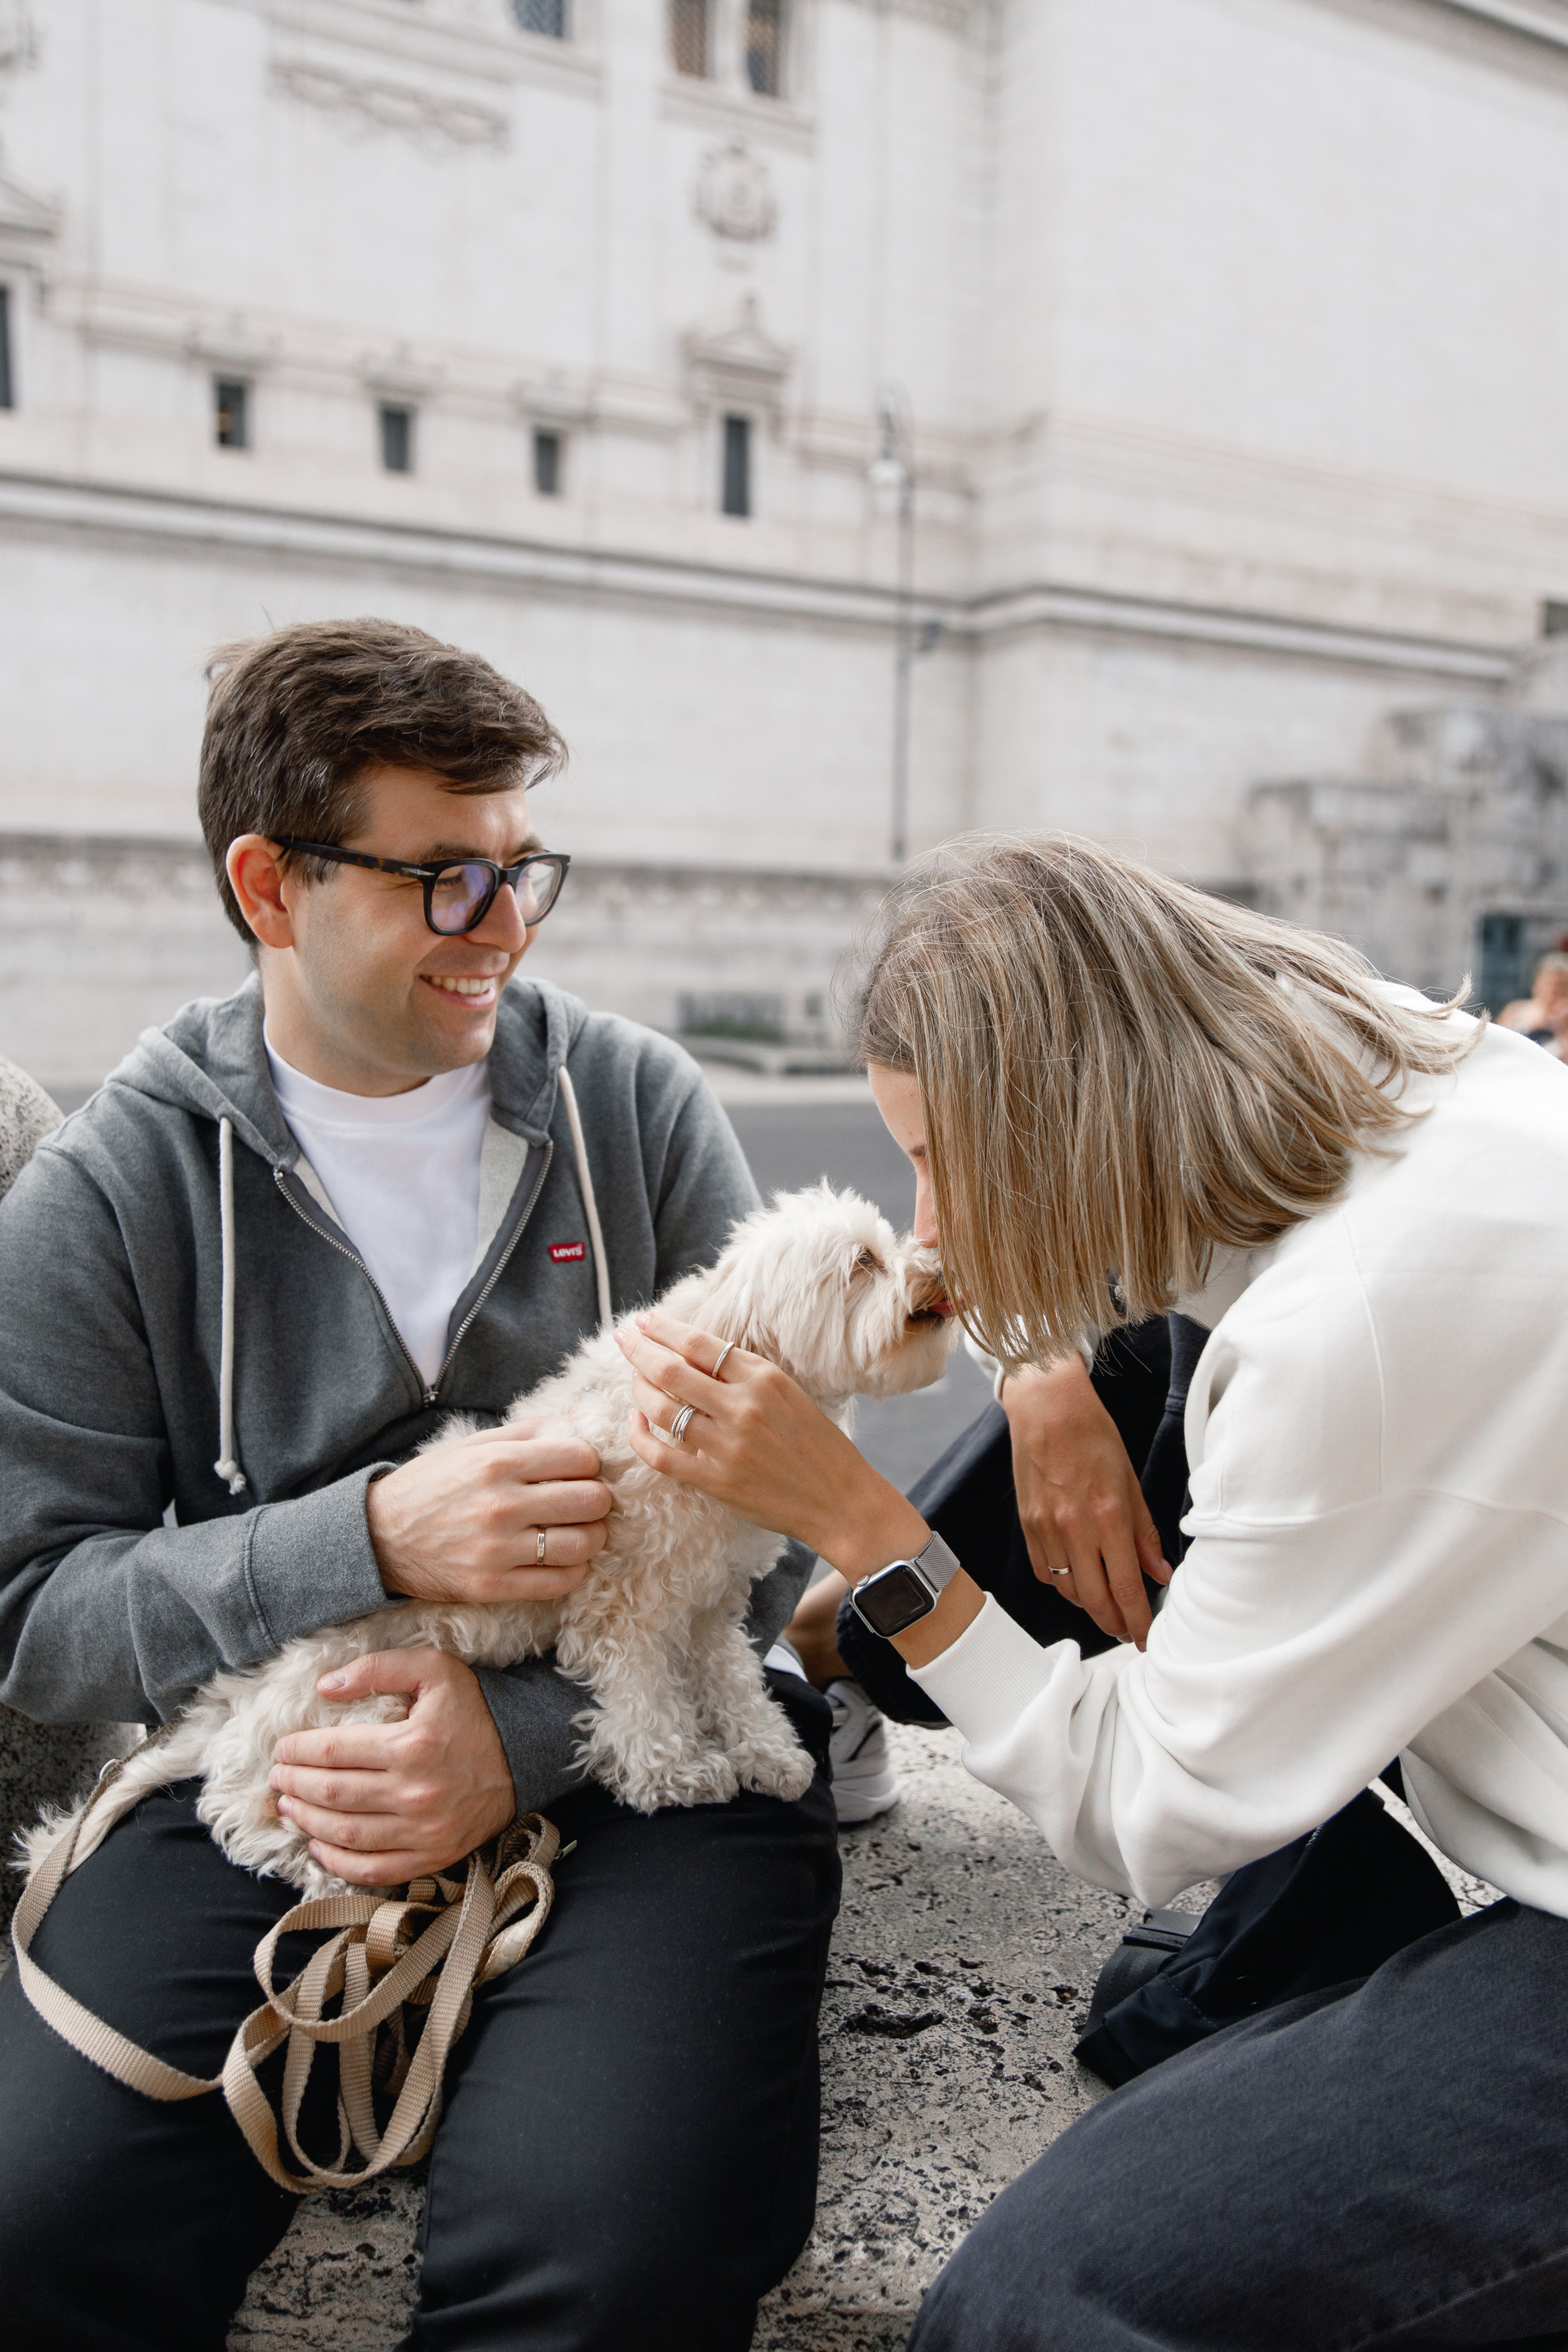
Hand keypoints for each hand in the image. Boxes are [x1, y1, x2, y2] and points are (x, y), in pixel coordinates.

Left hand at [270, 1647, 514, 1885]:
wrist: (526, 1754)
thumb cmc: (474, 1709)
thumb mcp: (434, 1669)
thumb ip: (378, 1668)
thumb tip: (326, 1686)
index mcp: (412, 1744)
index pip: (333, 1752)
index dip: (297, 1751)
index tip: (282, 1748)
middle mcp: (416, 1792)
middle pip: (332, 1793)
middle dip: (294, 1785)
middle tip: (276, 1778)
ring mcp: (424, 1831)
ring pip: (346, 1834)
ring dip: (307, 1821)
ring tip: (288, 1806)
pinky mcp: (434, 1855)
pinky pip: (374, 1869)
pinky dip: (338, 1863)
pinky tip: (318, 1846)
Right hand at [367, 1415, 611, 1603]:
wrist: (378, 1537)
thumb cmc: (431, 1485)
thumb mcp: (472, 1446)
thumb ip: (527, 1433)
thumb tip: (579, 1423)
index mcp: (498, 1463)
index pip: (581, 1457)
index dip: (590, 1463)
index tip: (581, 1470)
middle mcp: (501, 1505)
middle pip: (591, 1500)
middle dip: (598, 1499)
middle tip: (588, 1502)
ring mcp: (497, 1550)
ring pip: (583, 1544)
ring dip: (593, 1537)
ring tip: (581, 1531)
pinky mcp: (492, 1586)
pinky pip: (559, 1582)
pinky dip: (573, 1571)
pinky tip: (563, 1559)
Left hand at [615, 1312, 928, 1580]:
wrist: (841, 1501)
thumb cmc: (819, 1446)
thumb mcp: (791, 1394)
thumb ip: (747, 1376)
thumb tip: (696, 1355)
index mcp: (765, 1378)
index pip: (700, 1343)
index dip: (664, 1329)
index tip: (644, 1321)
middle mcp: (743, 1407)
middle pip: (671, 1369)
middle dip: (639, 1349)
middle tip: (622, 1338)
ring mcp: (727, 1445)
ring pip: (661, 1407)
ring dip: (638, 1388)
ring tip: (632, 1378)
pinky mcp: (715, 1480)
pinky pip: (661, 1455)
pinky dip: (640, 1436)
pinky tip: (637, 1422)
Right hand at [1001, 1358, 1169, 1645]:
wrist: (1046, 1406)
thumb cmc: (1094, 1435)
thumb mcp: (1130, 1481)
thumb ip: (1145, 1533)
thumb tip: (1161, 1572)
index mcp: (1109, 1517)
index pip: (1128, 1589)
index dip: (1139, 1622)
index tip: (1148, 1639)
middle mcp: (1076, 1529)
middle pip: (1096, 1601)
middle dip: (1115, 1625)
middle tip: (1129, 1632)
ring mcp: (1046, 1529)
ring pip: (1068, 1591)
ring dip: (1089, 1605)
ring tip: (1106, 1604)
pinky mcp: (1027, 1525)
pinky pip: (1044, 1572)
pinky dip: (1062, 1583)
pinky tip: (1076, 1578)